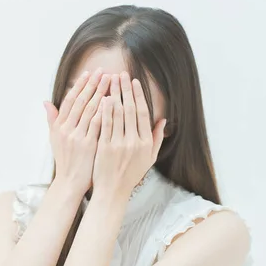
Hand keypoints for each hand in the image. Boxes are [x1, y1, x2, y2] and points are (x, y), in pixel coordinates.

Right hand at [44, 67, 110, 194]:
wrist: (70, 182)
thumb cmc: (66, 160)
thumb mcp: (55, 139)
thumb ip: (53, 120)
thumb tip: (45, 102)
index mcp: (59, 126)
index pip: (70, 100)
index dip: (79, 85)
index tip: (89, 73)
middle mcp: (66, 130)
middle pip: (80, 102)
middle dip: (93, 85)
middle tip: (104, 71)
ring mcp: (77, 137)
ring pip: (90, 110)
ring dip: (101, 93)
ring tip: (111, 81)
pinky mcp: (88, 145)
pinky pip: (97, 124)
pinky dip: (104, 111)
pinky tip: (113, 101)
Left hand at [92, 72, 166, 196]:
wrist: (113, 192)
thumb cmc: (131, 174)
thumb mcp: (149, 158)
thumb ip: (156, 138)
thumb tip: (162, 120)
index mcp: (146, 143)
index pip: (142, 113)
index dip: (137, 95)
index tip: (133, 81)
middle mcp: (134, 142)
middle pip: (129, 110)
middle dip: (124, 90)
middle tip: (120, 74)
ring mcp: (119, 145)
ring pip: (117, 115)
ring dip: (113, 95)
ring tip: (109, 80)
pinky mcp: (105, 148)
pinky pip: (105, 126)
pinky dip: (104, 111)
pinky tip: (102, 98)